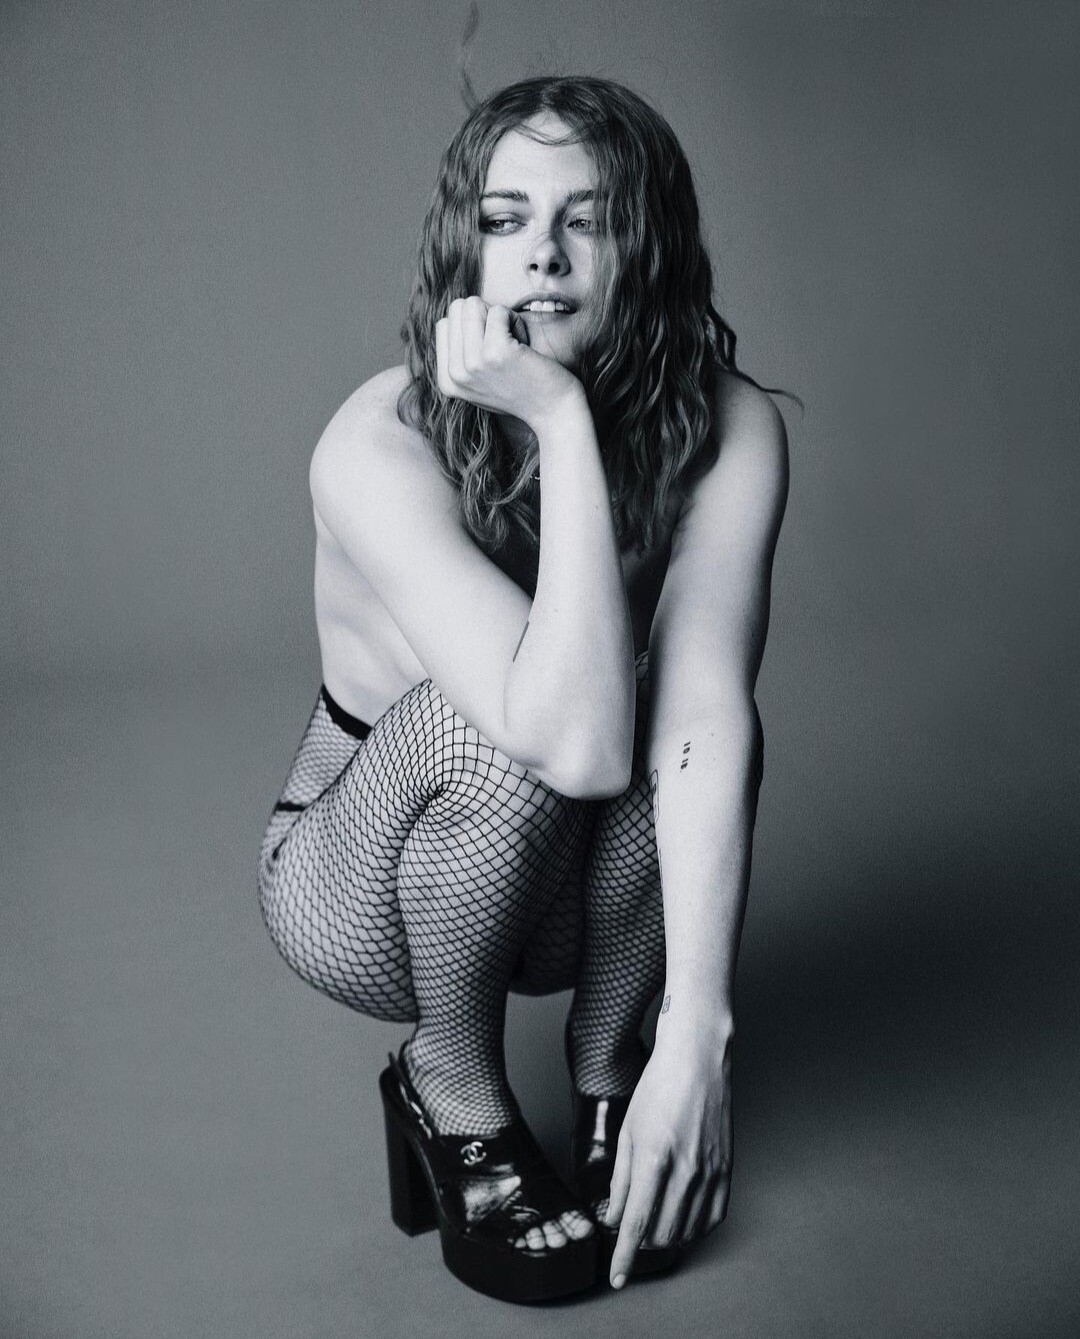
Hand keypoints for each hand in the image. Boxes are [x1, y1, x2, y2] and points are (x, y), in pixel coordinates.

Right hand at [435, 296, 581, 427]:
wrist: (552, 411)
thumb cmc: (521, 389)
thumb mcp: (479, 382)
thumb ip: (460, 357)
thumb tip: (449, 319)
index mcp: (447, 381)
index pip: (444, 324)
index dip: (473, 328)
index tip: (492, 354)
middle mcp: (455, 374)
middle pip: (457, 309)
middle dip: (484, 318)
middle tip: (505, 346)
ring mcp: (473, 363)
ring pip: (473, 304)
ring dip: (500, 319)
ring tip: (514, 346)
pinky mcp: (495, 352)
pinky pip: (499, 310)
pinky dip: (516, 321)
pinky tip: (524, 347)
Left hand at [605, 1020, 733, 1287]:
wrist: (697, 1061)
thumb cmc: (657, 1089)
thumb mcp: (627, 1132)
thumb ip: (620, 1181)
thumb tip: (614, 1217)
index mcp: (654, 1159)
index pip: (636, 1224)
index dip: (624, 1256)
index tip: (617, 1277)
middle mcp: (685, 1171)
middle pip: (661, 1233)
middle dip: (641, 1241)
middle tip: (631, 1227)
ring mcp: (710, 1172)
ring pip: (687, 1230)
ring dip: (665, 1235)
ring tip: (653, 1220)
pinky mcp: (727, 1169)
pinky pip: (713, 1217)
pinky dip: (695, 1227)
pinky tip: (682, 1218)